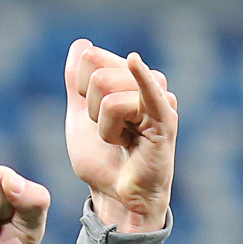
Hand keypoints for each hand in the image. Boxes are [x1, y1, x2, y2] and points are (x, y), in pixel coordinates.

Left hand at [64, 42, 175, 234]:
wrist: (116, 198)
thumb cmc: (103, 162)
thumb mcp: (80, 117)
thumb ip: (78, 82)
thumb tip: (82, 45)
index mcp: (129, 78)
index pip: (90, 58)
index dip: (82, 91)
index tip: (97, 117)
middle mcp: (147, 83)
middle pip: (98, 75)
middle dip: (93, 111)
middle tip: (113, 134)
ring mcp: (158, 100)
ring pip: (109, 94)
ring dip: (105, 127)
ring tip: (124, 142)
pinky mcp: (164, 121)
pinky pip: (147, 93)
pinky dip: (141, 79)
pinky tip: (135, 63)